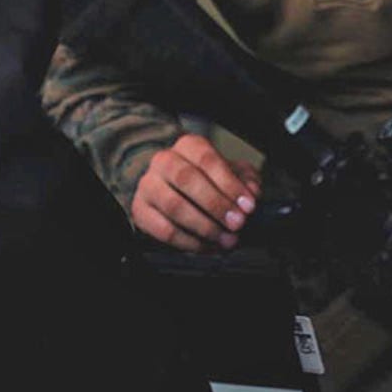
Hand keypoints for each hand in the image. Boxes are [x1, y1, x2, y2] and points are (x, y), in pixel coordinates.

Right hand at [129, 133, 260, 251]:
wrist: (170, 188)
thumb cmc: (204, 180)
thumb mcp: (229, 173)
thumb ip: (244, 179)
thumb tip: (251, 191)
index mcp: (188, 146)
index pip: (207, 159)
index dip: (229, 183)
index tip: (247, 204)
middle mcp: (164, 161)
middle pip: (187, 179)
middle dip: (216, 204)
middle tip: (236, 223)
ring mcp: (149, 186)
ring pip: (174, 206)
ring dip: (204, 226)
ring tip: (225, 239)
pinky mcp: (140, 211)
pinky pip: (164, 230)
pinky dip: (189, 242)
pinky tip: (207, 246)